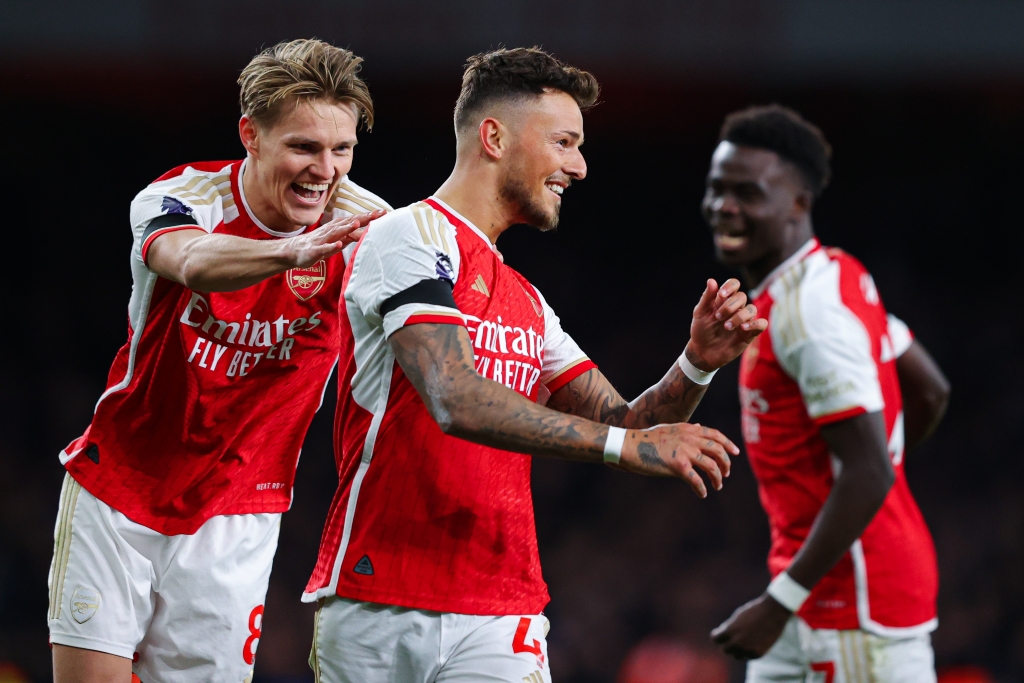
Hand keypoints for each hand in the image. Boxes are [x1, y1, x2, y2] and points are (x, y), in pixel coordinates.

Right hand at [287, 210, 384, 267]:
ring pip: (336, 232)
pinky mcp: (315, 250)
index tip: (383, 212)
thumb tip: (364, 233)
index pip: (356, 220)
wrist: (294, 251)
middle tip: (378, 214)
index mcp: (338, 227)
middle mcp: (331, 230)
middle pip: (349, 222)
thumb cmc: (318, 245)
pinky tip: (338, 244)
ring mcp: (323, 239)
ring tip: (357, 224)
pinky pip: (324, 248)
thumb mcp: (337, 241)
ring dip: (346, 228)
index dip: (369, 216)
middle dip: (363, 218)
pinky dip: (331, 246)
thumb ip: (350, 236)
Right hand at [616, 423, 737, 496]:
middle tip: (726, 473)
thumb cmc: (646, 439)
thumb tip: (700, 426)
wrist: (629, 446)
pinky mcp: (678, 466)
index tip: (735, 453)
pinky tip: (702, 494)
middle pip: (718, 451)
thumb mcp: (669, 428)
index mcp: (688, 429)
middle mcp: (690, 439)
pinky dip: (702, 489)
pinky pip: (696, 481)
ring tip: (718, 485)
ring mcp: (685, 452)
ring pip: (712, 467)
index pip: (715, 435)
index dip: (728, 444)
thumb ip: (686, 428)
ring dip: (718, 478)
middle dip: (725, 463)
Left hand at [686, 278, 767, 370]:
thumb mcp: (700, 314)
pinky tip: (743, 328)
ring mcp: (744, 320)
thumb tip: (711, 280)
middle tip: (718, 317)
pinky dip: (755, 324)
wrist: (703, 352)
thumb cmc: (701, 331)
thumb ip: (707, 298)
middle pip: (742, 296)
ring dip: (739, 316)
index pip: (734, 284)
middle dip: (730, 306)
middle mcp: (736, 308)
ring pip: (752, 309)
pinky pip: (762, 324)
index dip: (730, 286)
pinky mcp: (750, 333)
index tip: (721, 295)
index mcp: (724, 300)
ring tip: (727, 327)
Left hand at [710, 593, 790, 659]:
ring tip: (743, 643)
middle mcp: (737, 642)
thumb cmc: (754, 611)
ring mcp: (748, 649)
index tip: (719, 634)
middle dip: (727, 645)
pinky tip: (753, 644)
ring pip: (737, 656)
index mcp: (729, 630)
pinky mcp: (758, 654)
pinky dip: (749, 652)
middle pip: (725, 650)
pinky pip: (749, 656)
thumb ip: (729, 628)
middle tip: (730, 641)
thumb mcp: (737, 617)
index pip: (715, 639)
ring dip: (738, 651)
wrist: (773, 612)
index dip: (717, 636)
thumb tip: (722, 637)